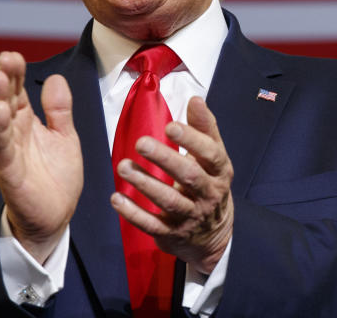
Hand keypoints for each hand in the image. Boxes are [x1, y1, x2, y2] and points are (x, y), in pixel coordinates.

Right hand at [0, 51, 82, 263]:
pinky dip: (0, 130)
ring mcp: (7, 152)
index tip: (14, 54)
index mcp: (25, 122)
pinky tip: (1, 112)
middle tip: (4, 58)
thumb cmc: (57, 177)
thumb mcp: (65, 137)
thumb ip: (60, 110)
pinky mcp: (8, 172)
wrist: (55, 217)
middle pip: (4, 100)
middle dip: (4, 79)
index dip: (15, 73)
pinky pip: (2, 148)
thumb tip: (56, 78)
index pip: (17, 91)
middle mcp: (12, 133)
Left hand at [111, 96, 233, 273]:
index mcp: (220, 172)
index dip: (191, 140)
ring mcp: (190, 216)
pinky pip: (152, 225)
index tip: (170, 126)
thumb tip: (196, 99)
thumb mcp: (214, 158)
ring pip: (169, 201)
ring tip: (123, 166)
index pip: (210, 154)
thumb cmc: (209, 184)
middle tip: (141, 142)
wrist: (215, 236)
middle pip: (189, 176)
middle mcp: (208, 194)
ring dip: (145, 184)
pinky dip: (133, 213)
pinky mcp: (172, 234)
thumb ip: (204, 129)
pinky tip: (116, 198)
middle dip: (165, 159)